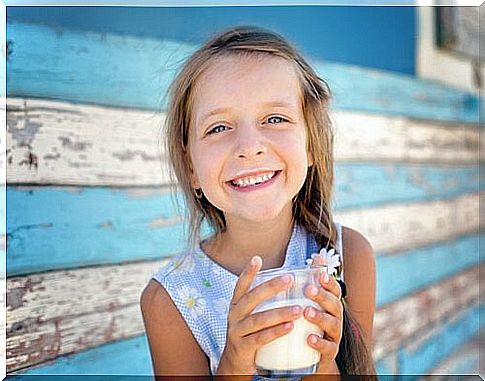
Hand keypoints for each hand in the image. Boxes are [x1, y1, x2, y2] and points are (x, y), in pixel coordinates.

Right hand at [216, 256, 303, 374]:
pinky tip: (290, 327)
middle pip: (251, 298)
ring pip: (258, 319)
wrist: (236, 364)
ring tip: (299, 309)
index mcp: (236, 305)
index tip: (257, 258)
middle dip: (271, 287)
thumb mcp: (251, 316)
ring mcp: (236, 332)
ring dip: (279, 312)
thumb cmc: (250, 334)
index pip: (240, 285)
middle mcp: (234, 316)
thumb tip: (287, 278)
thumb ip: (264, 301)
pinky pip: (260, 338)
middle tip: (290, 278)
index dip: (248, 272)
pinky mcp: (243, 348)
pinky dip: (275, 332)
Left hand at [303, 261, 342, 373]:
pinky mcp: (328, 353)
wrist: (311, 356)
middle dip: (322, 296)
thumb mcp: (310, 301)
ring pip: (332, 325)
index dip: (329, 282)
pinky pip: (327, 348)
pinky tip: (309, 339)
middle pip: (334, 305)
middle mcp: (336, 318)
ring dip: (320, 317)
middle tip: (309, 289)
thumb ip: (313, 280)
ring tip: (307, 311)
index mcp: (331, 304)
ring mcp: (334, 336)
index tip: (320, 274)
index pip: (334, 290)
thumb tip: (318, 255)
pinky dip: (320, 343)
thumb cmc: (309, 322)